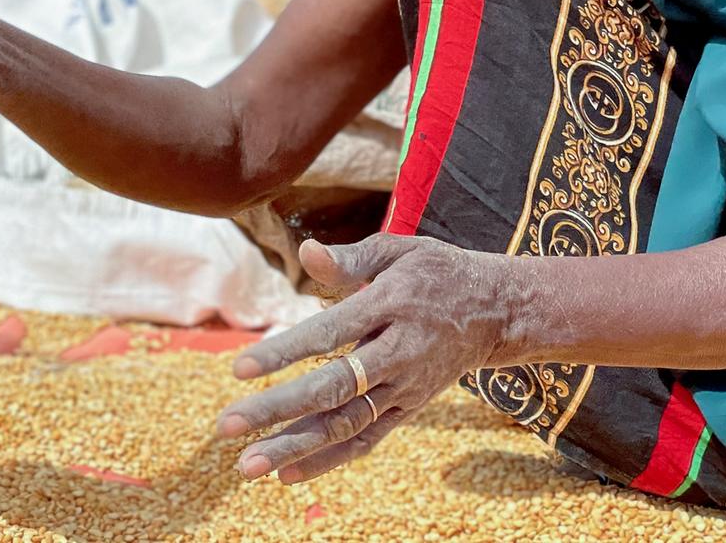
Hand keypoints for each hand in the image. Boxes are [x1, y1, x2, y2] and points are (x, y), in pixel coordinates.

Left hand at [217, 235, 527, 484]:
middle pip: (334, 387)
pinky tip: (285, 474)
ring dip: (296, 446)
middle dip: (278, 408)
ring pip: (347, 423)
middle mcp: (399, 352)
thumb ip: (352, 258)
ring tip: (247, 465)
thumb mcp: (401, 250)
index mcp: (392, 304)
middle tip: (227, 425)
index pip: (331, 333)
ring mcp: (406, 386)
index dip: (285, 351)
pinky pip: (367, 439)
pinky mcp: (409, 407)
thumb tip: (305, 251)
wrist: (498, 311)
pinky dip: (328, 459)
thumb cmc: (437, 272)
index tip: (239, 369)